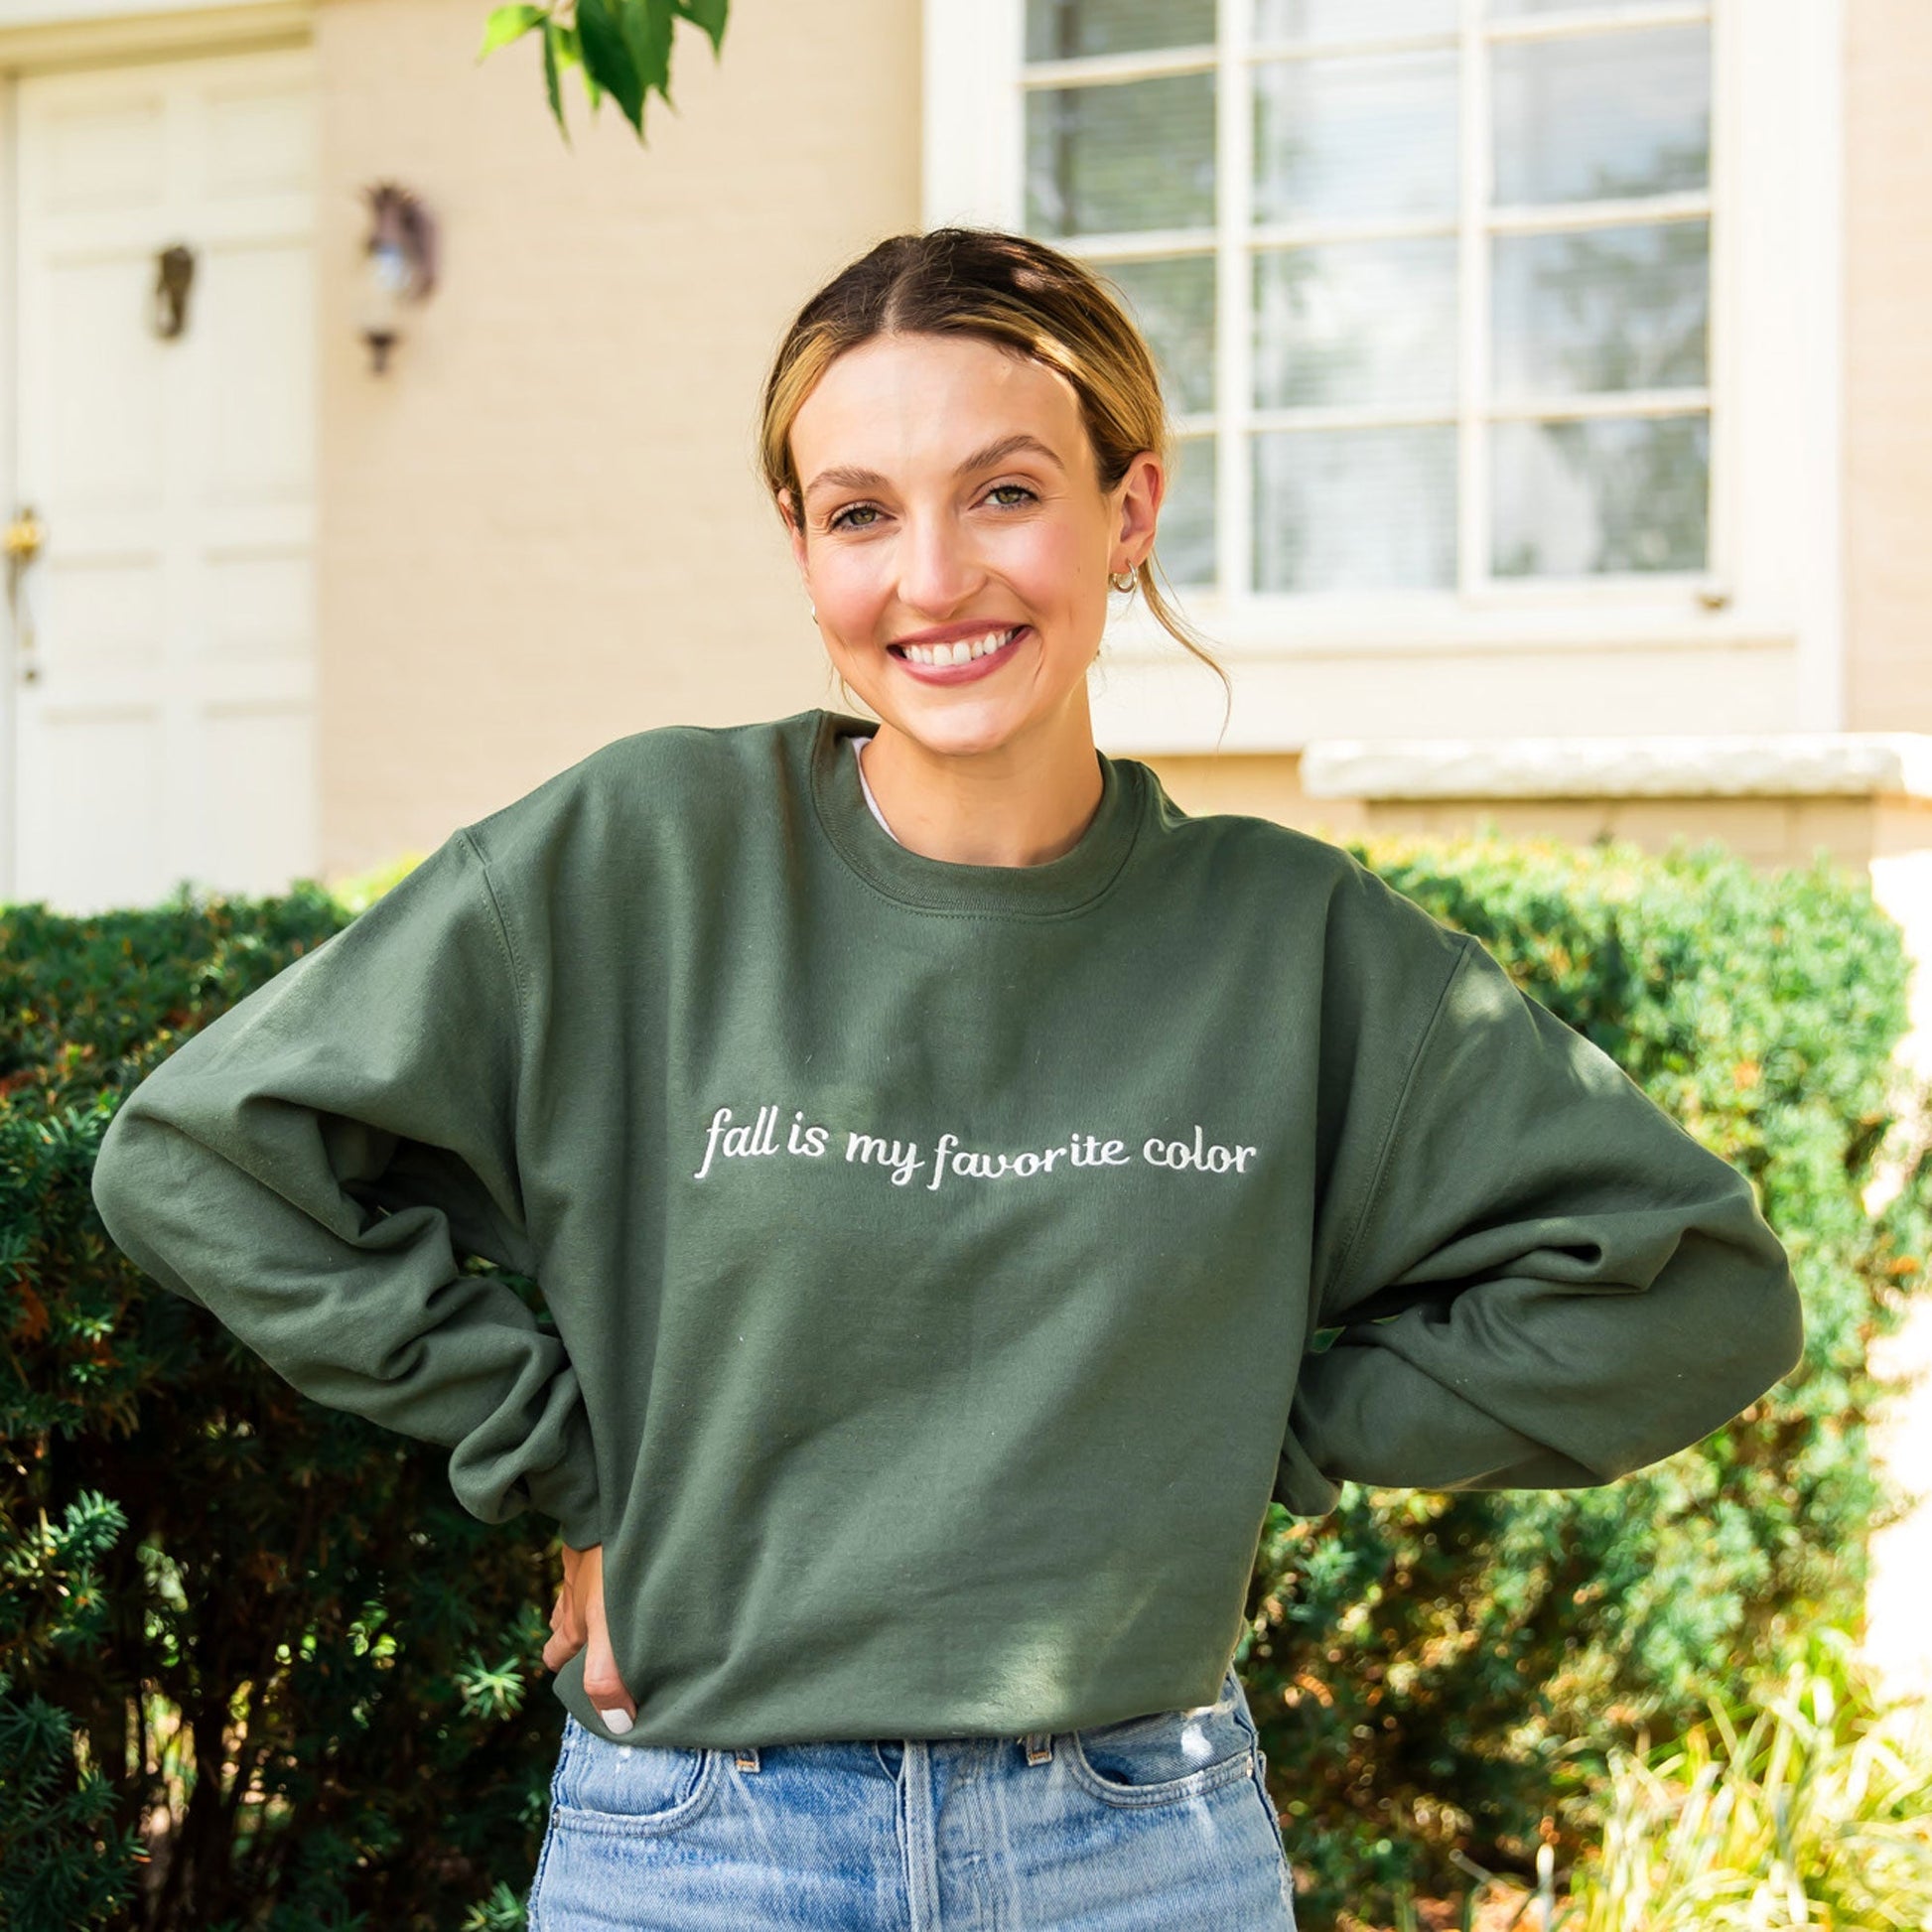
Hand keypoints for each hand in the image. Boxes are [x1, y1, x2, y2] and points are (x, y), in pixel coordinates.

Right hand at [542, 1540, 637, 1733]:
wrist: (604, 1507)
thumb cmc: (608, 1570)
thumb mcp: (608, 1630)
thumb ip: (609, 1677)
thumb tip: (617, 1724)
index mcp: (572, 1624)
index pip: (555, 1656)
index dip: (566, 1672)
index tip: (583, 1682)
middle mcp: (572, 1596)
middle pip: (564, 1625)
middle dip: (577, 1639)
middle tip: (602, 1649)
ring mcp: (583, 1565)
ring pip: (579, 1593)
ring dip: (593, 1605)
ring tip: (617, 1614)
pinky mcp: (599, 1539)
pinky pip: (596, 1561)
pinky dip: (607, 1573)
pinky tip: (631, 1571)